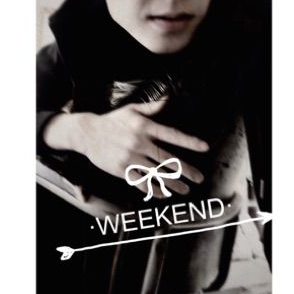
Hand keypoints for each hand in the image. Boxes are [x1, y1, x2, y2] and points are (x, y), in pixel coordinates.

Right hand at [44, 99, 207, 197]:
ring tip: (186, 190)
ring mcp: (130, 158)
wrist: (88, 133)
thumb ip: (152, 107)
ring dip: (173, 183)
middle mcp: (139, 143)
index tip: (205, 148)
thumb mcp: (132, 110)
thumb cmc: (113, 120)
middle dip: (186, 170)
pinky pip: (141, 182)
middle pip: (167, 159)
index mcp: (144, 127)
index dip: (189, 141)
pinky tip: (164, 194)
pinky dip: (154, 190)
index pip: (171, 135)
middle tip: (199, 178)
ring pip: (156, 173)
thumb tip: (169, 99)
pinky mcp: (122, 170)